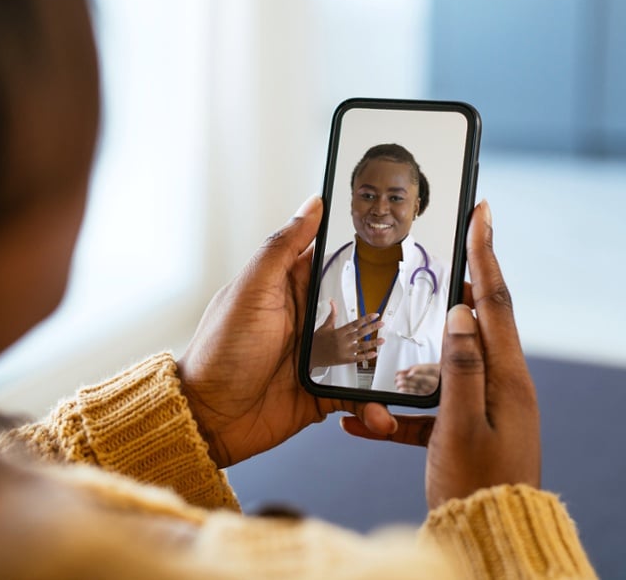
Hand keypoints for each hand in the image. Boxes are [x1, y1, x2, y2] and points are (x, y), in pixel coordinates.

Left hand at [177, 196, 397, 467]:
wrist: (210, 419)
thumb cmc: (221, 352)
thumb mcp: (252, 291)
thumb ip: (282, 248)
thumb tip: (311, 205)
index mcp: (287, 290)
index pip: (329, 263)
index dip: (360, 256)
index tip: (394, 248)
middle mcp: (304, 322)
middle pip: (356, 310)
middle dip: (382, 315)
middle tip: (415, 316)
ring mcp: (315, 359)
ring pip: (363, 354)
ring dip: (382, 362)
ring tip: (404, 369)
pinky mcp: (322, 393)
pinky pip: (357, 396)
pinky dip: (371, 405)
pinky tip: (379, 411)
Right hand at [310, 301, 382, 367]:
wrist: (310, 355)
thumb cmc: (317, 341)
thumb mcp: (324, 326)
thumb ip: (332, 315)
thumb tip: (333, 303)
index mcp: (339, 332)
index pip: (355, 323)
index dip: (366, 319)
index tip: (374, 315)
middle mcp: (343, 341)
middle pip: (361, 333)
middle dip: (373, 328)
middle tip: (381, 324)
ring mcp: (344, 351)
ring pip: (362, 346)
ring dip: (373, 343)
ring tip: (382, 340)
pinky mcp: (344, 360)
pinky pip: (357, 358)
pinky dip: (366, 356)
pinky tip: (373, 354)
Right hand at [341, 200, 539, 508]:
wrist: (491, 538)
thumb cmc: (479, 487)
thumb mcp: (462, 426)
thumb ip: (461, 368)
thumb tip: (459, 312)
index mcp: (507, 377)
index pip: (494, 300)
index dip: (485, 253)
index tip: (483, 211)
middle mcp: (501, 385)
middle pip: (474, 322)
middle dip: (455, 287)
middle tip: (437, 253)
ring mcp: (485, 407)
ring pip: (444, 365)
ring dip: (412, 358)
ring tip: (386, 349)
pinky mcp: (466, 431)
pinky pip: (430, 409)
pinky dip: (401, 412)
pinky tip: (366, 423)